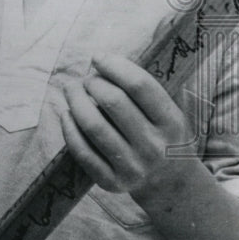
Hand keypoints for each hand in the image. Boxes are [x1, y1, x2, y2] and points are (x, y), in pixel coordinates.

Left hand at [61, 52, 194, 201]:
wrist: (170, 182)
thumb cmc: (160, 133)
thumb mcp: (167, 112)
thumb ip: (142, 88)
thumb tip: (102, 60)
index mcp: (171, 122)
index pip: (139, 85)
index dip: (114, 65)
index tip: (98, 57)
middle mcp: (154, 146)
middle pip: (113, 102)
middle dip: (92, 82)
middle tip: (86, 79)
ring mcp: (133, 167)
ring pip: (93, 125)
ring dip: (75, 100)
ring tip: (71, 89)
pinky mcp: (112, 182)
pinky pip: (82, 150)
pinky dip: (69, 128)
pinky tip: (67, 114)